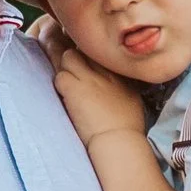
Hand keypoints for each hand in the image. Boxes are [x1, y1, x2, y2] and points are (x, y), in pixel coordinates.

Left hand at [36, 17, 150, 151]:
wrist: (120, 141)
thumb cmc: (127, 127)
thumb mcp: (131, 99)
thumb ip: (120, 85)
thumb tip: (113, 85)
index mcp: (118, 72)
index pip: (97, 52)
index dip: (86, 57)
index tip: (83, 65)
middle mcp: (103, 70)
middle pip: (81, 49)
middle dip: (72, 57)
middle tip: (66, 66)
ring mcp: (88, 78)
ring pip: (68, 56)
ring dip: (63, 67)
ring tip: (64, 81)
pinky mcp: (74, 88)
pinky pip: (59, 76)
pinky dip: (59, 85)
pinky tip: (63, 95)